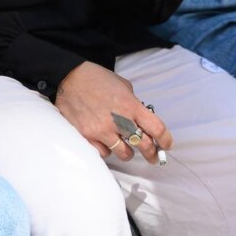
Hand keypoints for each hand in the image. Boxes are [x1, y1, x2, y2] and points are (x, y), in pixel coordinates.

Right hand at [55, 61, 173, 163]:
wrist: (70, 78)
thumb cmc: (97, 79)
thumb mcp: (123, 86)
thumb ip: (133, 103)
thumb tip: (141, 119)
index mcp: (130, 105)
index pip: (156, 128)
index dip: (165, 140)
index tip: (166, 144)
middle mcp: (118, 120)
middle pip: (144, 145)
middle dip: (152, 153)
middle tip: (153, 157)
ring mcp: (102, 130)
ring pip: (124, 154)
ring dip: (128, 152)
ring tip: (126, 148)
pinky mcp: (87, 136)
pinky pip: (104, 153)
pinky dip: (107, 150)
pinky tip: (105, 142)